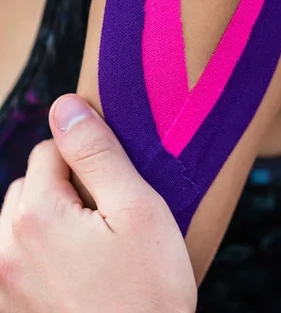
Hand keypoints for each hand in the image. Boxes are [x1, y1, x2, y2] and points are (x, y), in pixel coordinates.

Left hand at [0, 95, 196, 312]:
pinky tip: (72, 271)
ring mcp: (2, 282)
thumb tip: (66, 106)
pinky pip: (15, 253)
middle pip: (30, 182)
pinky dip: (38, 249)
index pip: (51, 149)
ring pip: (18, 216)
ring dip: (48, 217)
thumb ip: (97, 153)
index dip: (88, 160)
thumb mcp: (138, 210)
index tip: (114, 187)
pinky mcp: (7, 304)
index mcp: (36, 216)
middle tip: (106, 220)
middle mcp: (4, 247)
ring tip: (90, 247)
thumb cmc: (148, 292)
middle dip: (65, 188)